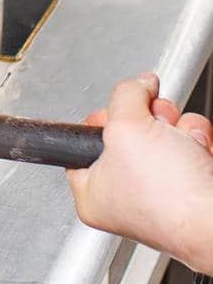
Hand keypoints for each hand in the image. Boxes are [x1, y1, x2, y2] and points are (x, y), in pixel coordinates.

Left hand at [66, 73, 212, 273]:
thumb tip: (138, 84)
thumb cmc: (171, 199)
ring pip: (163, 132)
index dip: (102, 119)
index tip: (115, 114)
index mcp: (95, 193)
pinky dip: (197, 140)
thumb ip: (125, 95)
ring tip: (182, 145)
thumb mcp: (126, 128)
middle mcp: (125, 194)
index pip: (83, 142)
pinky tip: (200, 154)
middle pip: (129, 130)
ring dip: (178, 128)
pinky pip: (189, 142)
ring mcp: (160, 189)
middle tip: (154, 128)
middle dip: (149, 119)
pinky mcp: (190, 183)